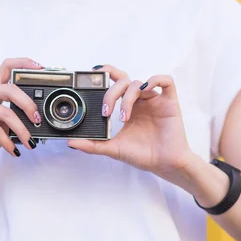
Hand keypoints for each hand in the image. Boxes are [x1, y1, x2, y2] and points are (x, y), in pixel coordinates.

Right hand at [0, 58, 42, 168]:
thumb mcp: (4, 124)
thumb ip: (16, 116)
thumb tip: (36, 118)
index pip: (7, 67)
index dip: (24, 63)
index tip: (40, 68)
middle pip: (11, 88)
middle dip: (28, 104)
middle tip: (36, 120)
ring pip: (6, 113)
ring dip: (22, 131)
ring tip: (30, 143)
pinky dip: (7, 142)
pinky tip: (13, 151)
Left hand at [67, 65, 194, 181]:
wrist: (164, 165)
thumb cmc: (142, 155)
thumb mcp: (112, 149)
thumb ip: (92, 145)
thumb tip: (70, 142)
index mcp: (128, 107)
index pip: (115, 83)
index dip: (105, 75)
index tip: (92, 77)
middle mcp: (140, 101)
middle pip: (123, 81)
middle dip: (111, 92)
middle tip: (105, 110)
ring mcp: (155, 100)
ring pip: (138, 83)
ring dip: (127, 98)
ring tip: (123, 117)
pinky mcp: (170, 103)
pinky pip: (166, 81)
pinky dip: (155, 79)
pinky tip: (145, 90)